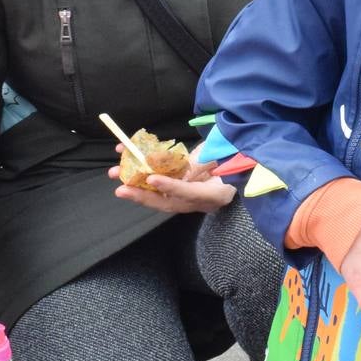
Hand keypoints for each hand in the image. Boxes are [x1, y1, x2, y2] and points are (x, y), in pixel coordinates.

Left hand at [112, 150, 238, 214]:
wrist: (242, 162)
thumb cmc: (238, 158)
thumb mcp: (225, 157)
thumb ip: (203, 163)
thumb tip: (180, 169)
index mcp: (216, 195)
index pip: (190, 193)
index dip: (171, 187)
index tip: (152, 178)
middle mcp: (199, 201)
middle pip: (168, 203)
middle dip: (142, 195)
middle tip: (121, 188)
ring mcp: (189, 195)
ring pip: (159, 195)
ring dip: (136, 185)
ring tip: (117, 173)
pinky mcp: (181, 187)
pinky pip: (160, 183)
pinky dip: (143, 174)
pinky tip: (129, 159)